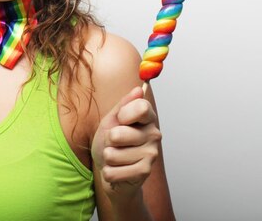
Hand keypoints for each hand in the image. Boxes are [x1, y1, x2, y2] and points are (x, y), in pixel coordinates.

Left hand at [91, 86, 162, 202]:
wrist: (110, 169)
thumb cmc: (111, 142)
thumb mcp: (111, 119)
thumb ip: (123, 105)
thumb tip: (138, 89)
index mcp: (147, 118)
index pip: (142, 107)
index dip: (124, 114)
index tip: (120, 120)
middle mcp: (154, 135)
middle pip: (117, 134)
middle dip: (107, 141)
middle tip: (114, 143)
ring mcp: (151, 154)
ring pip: (112, 154)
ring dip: (107, 157)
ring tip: (115, 158)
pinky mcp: (144, 172)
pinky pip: (113, 171)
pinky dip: (108, 172)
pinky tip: (117, 170)